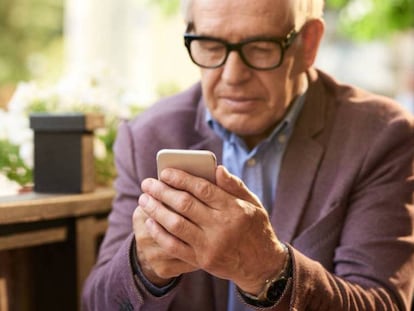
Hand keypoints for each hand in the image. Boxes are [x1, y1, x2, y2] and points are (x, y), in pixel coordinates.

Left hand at [139, 165, 285, 294]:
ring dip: (156, 210)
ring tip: (144, 200)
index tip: (164, 172)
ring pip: (176, 224)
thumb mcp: (253, 204)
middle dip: (162, 191)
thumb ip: (235, 185)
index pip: (202, 188)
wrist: (262, 266)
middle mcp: (221, 226)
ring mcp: (210, 245)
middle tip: (147, 183)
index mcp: (234, 208)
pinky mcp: (202, 260)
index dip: (181, 178)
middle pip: (185, 204)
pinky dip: (159, 233)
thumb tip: (216, 168)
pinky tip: (151, 222)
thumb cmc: (255, 228)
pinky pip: (174, 246)